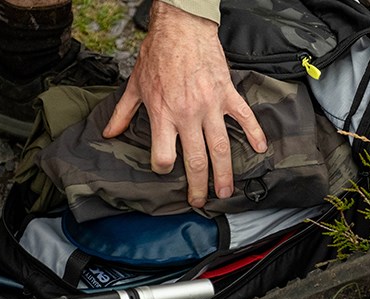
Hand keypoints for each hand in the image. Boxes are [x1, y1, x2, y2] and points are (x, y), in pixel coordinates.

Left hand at [103, 0, 266, 207]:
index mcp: (164, 114)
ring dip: (225, 172)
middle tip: (201, 201)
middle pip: (195, 160)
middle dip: (198, 185)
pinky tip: (260, 149)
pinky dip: (255, 133)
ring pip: (221, 147)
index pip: (164, 155)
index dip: (162, 167)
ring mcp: (210, 105)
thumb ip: (123, 113)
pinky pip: (244, 117)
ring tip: (227, 191)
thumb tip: (109, 134)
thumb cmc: (157, 55)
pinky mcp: (227, 93)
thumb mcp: (135, 86)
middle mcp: (187, 114)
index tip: (164, 168)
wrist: (181, 27)